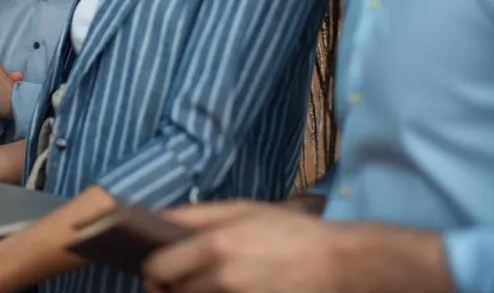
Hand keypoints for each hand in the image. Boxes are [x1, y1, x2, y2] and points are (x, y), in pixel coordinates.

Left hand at [142, 200, 338, 292]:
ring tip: (215, 286)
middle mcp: (222, 279)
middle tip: (189, 279)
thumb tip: (155, 219)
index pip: (157, 270)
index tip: (162, 270)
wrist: (338, 263)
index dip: (155, 270)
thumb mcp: (243, 209)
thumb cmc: (289, 232)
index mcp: (214, 246)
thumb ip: (195, 215)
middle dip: (176, 287)